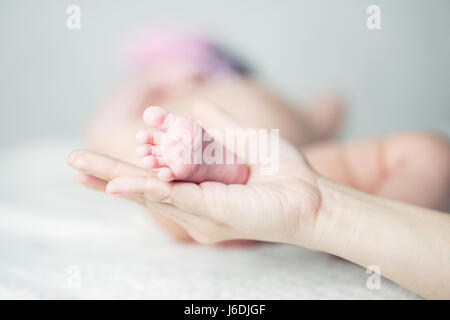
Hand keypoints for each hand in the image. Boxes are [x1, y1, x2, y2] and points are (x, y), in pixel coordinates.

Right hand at [68, 103, 326, 246]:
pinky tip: (116, 185)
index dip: (125, 163)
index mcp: (198, 184)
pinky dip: (144, 191)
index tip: (101, 153)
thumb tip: (198, 105)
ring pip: (149, 193)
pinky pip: (173, 199)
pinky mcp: (212, 212)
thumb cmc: (282, 172)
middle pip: (142, 187)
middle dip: (106, 174)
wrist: (311, 194)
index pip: (153, 173)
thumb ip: (218, 127)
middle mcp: (193, 201)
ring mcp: (200, 210)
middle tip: (74, 163)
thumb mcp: (245, 141)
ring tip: (80, 171)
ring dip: (113, 180)